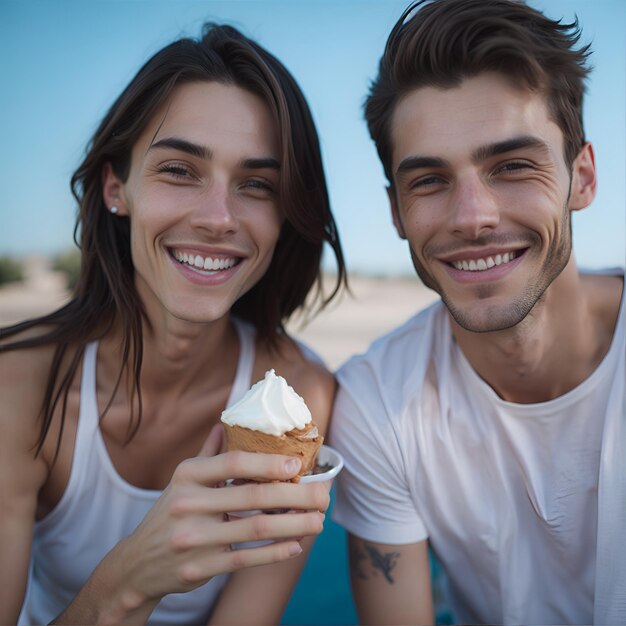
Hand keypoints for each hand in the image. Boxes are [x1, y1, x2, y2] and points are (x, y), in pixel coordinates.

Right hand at [105, 425, 328, 607]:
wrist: (136, 564)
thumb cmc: (169, 514)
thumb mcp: (182, 480)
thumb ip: (208, 453)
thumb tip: (225, 422)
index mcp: (187, 475)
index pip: (233, 462)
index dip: (268, 462)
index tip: (298, 464)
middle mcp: (188, 504)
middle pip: (253, 497)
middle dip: (295, 495)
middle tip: (323, 496)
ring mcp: (193, 539)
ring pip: (256, 529)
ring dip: (295, 525)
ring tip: (318, 521)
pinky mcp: (199, 568)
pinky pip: (246, 559)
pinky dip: (275, 552)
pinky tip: (296, 545)